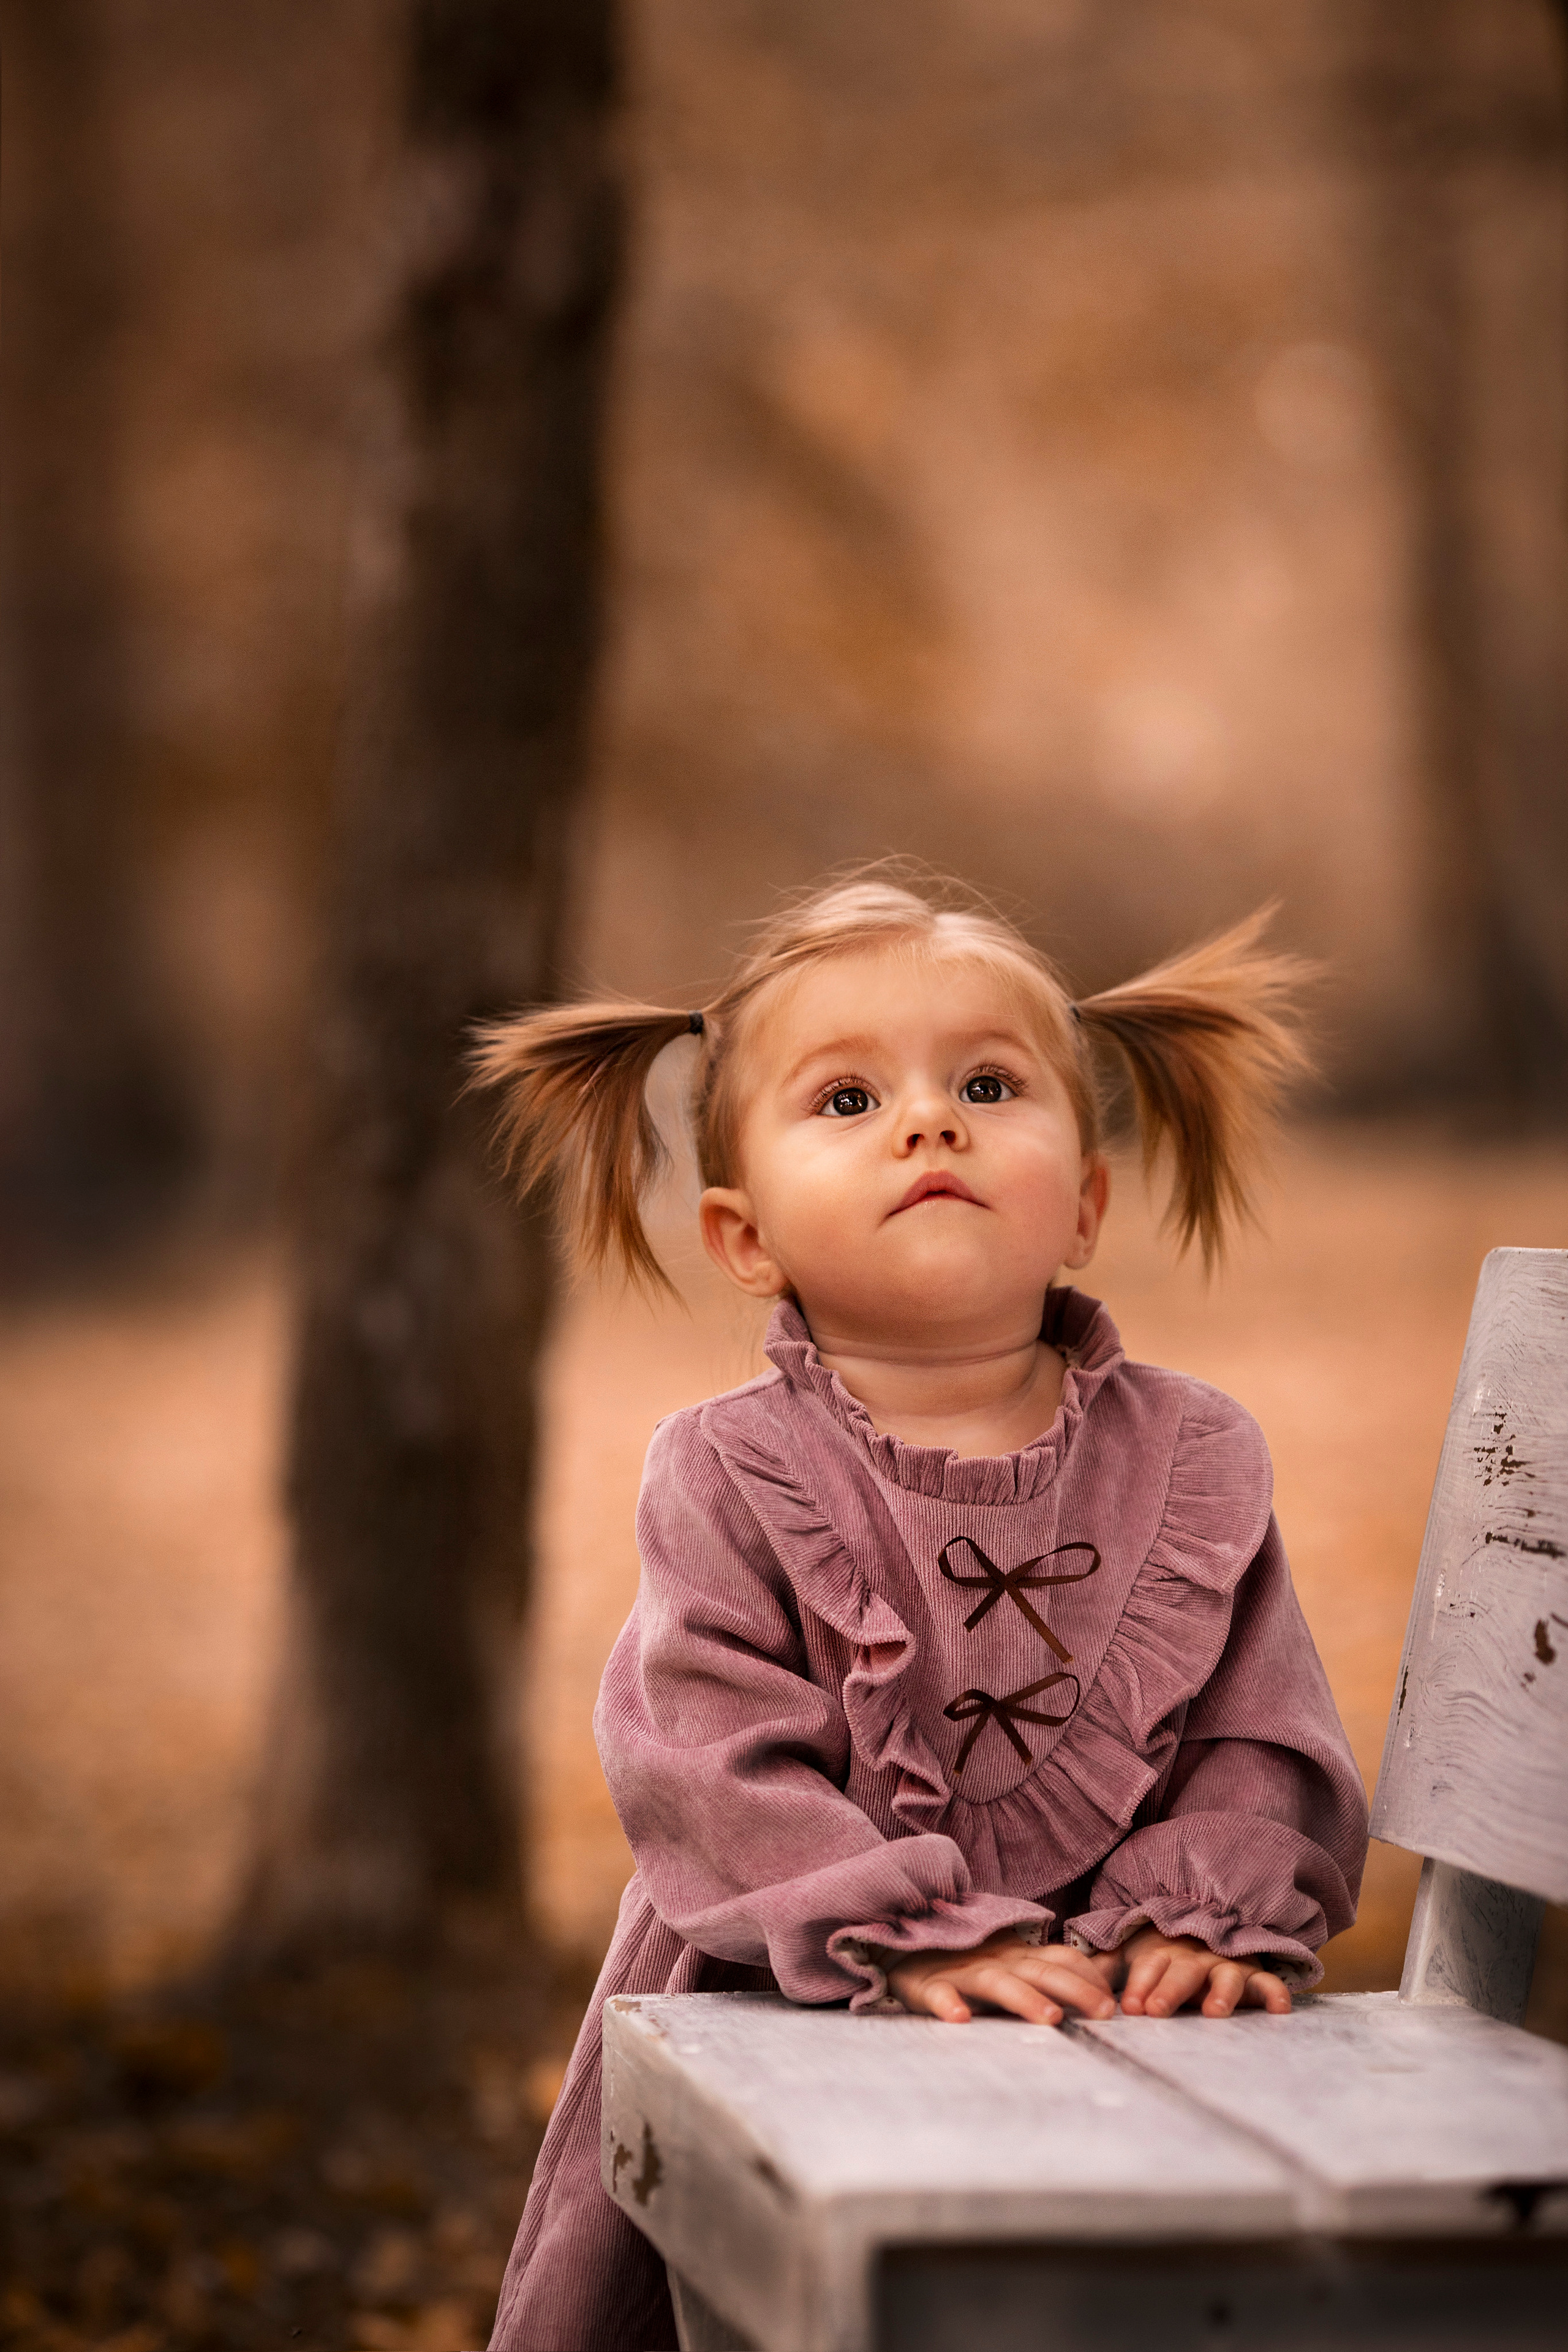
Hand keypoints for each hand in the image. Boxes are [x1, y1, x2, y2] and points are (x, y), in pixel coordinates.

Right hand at [877, 1931, 1119, 2025]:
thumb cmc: (962, 1961)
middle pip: (1041, 1970)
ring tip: (1050, 2019)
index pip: (1062, 1958)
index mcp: (1017, 1955)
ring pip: (998, 1983)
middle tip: (1103, 2014)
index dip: (1091, 1977)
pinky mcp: (926, 1984)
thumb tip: (1093, 2000)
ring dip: (1025, 1999)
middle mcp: (996, 1960)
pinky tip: (959, 2018)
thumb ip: (1041, 1974)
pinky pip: (938, 1994)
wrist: (900, 1941)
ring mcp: (961, 1971)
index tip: (1115, 2003)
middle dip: (1075, 1990)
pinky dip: (949, 2003)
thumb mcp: (1006, 1963)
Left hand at [1116, 1927, 1291, 2017]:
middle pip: (1181, 1971)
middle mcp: (1194, 1956)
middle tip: (1156, 2011)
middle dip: (1168, 1990)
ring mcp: (1225, 1964)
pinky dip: (1275, 1992)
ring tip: (1214, 2012)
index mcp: (1162, 1951)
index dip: (1139, 1984)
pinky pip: (1267, 1982)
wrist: (1204, 1924)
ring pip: (1225, 1975)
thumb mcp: (1131, 1955)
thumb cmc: (1162, 1953)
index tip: (1129, 2007)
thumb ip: (1103, 1966)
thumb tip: (1067, 1976)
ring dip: (1221, 1992)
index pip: (1148, 1965)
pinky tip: (1280, 2008)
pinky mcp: (1253, 1975)